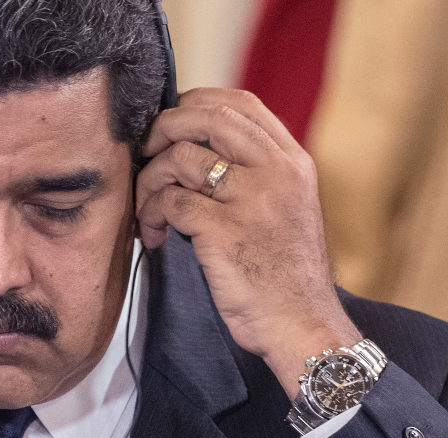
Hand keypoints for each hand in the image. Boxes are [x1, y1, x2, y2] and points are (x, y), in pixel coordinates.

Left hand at [135, 88, 360, 397]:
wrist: (302, 325)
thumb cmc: (285, 275)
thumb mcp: (287, 209)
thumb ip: (257, 174)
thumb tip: (197, 146)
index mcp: (293, 163)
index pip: (241, 105)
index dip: (197, 102)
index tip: (172, 121)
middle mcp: (276, 172)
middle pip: (206, 117)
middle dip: (164, 128)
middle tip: (145, 151)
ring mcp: (251, 199)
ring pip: (180, 157)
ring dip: (150, 180)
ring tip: (148, 211)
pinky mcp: (224, 230)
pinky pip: (171, 201)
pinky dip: (151, 215)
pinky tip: (154, 235)